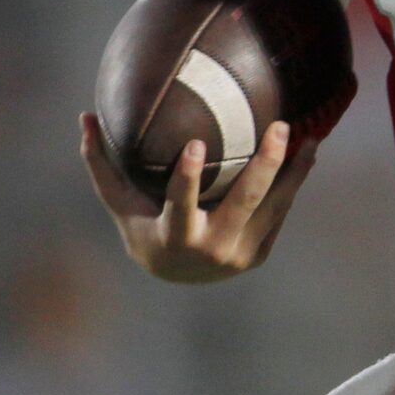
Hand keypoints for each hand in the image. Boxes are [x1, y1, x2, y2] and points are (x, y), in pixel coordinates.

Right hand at [80, 112, 317, 282]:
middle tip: (280, 128)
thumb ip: (102, 164)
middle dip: (266, 164)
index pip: (181, 204)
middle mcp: (212, 248)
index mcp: (176, 236)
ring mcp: (241, 253)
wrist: (176, 276)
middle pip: (246, 202)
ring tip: (310, 140)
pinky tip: (305, 157)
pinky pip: (279, 214)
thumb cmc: (144, 229)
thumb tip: (84, 117)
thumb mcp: (122, 204)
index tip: (194, 143)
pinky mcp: (260, 254)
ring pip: (274, 207)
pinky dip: (292, 185)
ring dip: (295, 172)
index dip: (187, 177)